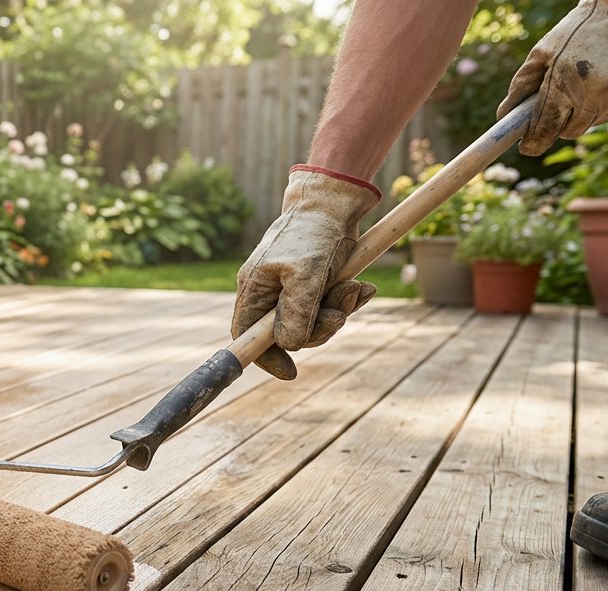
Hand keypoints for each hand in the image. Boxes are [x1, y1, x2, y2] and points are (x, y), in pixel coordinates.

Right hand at [232, 166, 379, 380]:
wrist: (334, 201)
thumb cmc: (314, 233)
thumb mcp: (306, 274)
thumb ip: (296, 312)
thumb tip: (290, 346)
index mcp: (255, 289)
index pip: (247, 335)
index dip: (265, 357)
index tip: (290, 372)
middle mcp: (269, 292)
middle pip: (288, 333)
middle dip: (320, 327)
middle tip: (341, 309)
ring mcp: (291, 289)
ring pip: (312, 322)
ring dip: (339, 310)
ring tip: (355, 288)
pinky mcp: (313, 284)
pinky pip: (327, 307)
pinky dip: (346, 300)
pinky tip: (360, 286)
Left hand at [499, 0, 607, 155]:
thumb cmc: (580, 29)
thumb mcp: (543, 51)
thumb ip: (521, 85)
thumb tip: (504, 117)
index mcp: (564, 84)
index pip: (545, 130)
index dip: (534, 142)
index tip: (527, 146)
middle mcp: (595, 96)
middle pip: (569, 131)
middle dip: (561, 122)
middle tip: (563, 100)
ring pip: (594, 122)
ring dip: (587, 110)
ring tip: (591, 79)